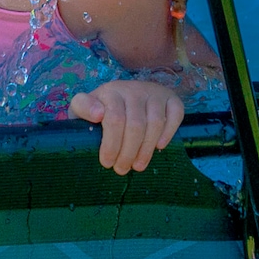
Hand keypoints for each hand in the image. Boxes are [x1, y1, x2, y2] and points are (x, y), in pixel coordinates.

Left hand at [69, 80, 183, 173]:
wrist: (121, 95)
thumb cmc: (99, 109)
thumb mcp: (82, 108)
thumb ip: (82, 107)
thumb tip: (97, 114)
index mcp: (111, 91)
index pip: (115, 118)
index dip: (111, 144)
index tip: (106, 162)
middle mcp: (134, 89)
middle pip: (136, 125)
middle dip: (128, 152)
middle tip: (121, 169)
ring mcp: (154, 92)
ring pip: (156, 123)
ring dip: (146, 149)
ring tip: (137, 166)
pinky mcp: (171, 98)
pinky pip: (176, 114)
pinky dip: (169, 132)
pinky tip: (159, 147)